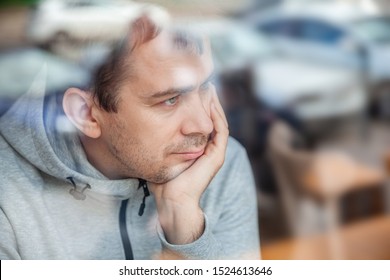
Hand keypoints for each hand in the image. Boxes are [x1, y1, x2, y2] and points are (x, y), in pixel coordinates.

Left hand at [149, 91, 228, 244]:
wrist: (171, 200)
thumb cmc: (164, 180)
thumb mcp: (160, 153)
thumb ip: (158, 140)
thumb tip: (143, 123)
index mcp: (199, 146)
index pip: (202, 120)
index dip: (199, 104)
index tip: (191, 88)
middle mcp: (209, 147)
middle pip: (212, 117)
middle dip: (208, 99)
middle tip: (202, 82)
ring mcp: (215, 151)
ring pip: (218, 120)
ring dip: (214, 104)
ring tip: (208, 87)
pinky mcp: (217, 156)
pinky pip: (221, 130)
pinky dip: (216, 115)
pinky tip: (210, 102)